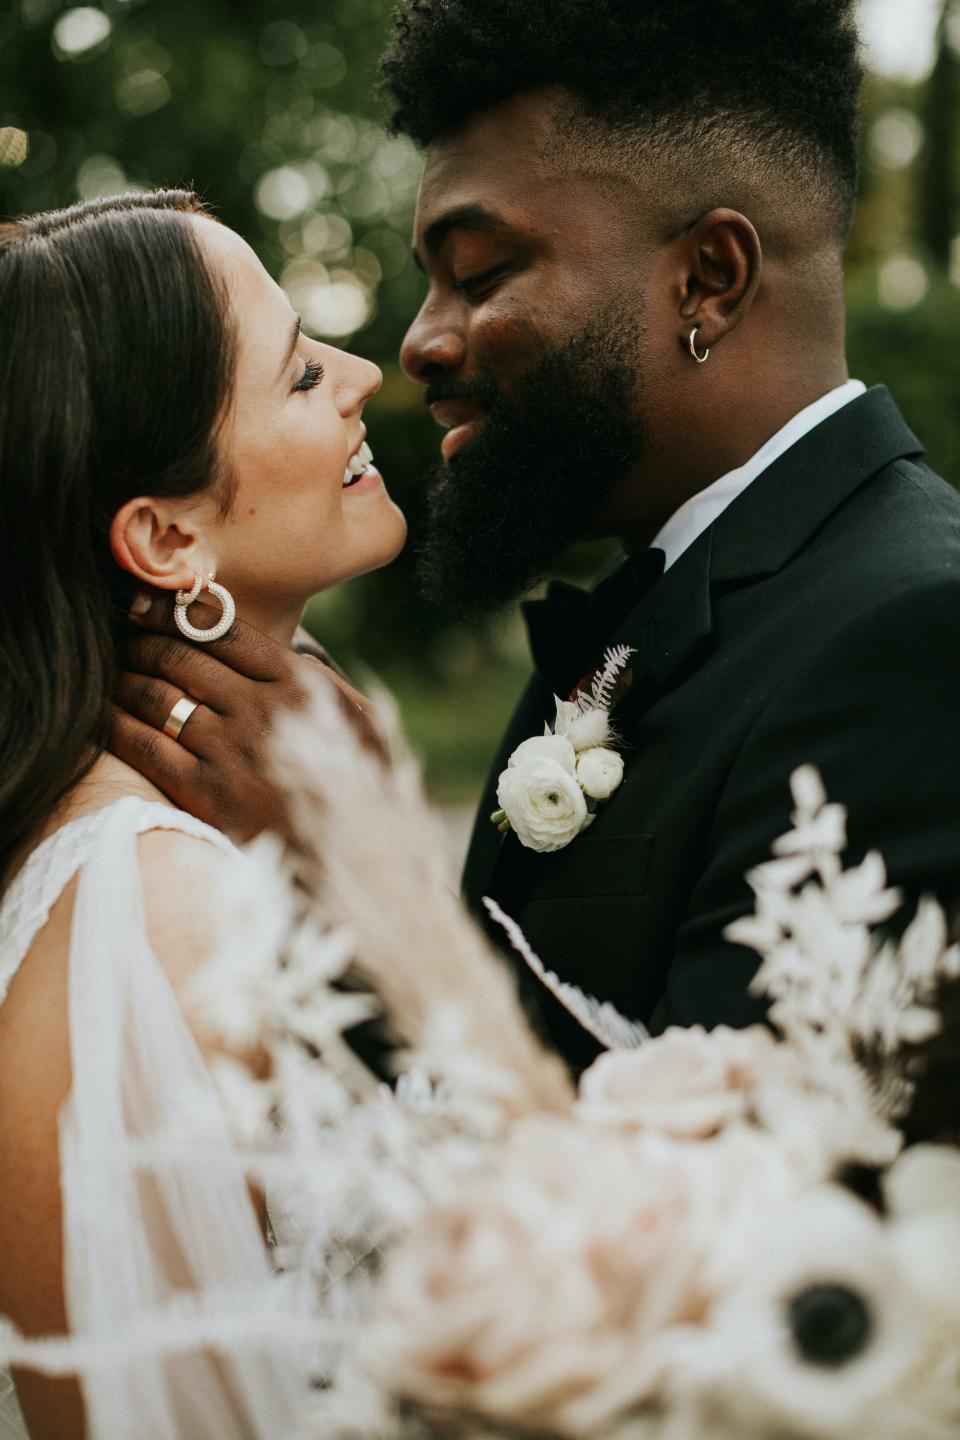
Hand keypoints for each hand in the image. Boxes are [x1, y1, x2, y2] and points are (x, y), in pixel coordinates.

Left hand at [110, 591, 382, 840]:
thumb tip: (274, 649)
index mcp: (298, 683)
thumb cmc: (356, 784)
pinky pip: (147, 746)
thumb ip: (317, 680)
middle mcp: (262, 709)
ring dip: (125, 680)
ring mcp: (233, 751)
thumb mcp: (358, 718)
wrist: (356, 857)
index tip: (145, 605)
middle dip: (143, 643)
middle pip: (182, 658)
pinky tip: (106, 717)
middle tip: (125, 642)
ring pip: (158, 697)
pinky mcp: (207, 793)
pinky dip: (118, 725)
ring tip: (114, 677)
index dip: (173, 611)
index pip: (222, 631)